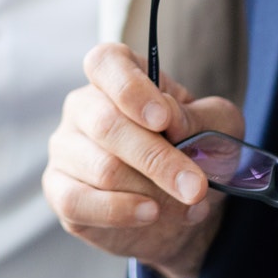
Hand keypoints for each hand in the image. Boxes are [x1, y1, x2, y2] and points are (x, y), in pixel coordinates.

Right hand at [45, 42, 241, 277]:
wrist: (187, 205)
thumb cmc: (199, 152)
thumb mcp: (217, 127)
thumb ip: (197, 117)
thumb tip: (169, 119)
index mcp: (117, 75)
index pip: (105, 63)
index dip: (130, 89)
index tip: (163, 119)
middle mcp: (83, 107)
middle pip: (107, 125)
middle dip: (157, 160)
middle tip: (195, 187)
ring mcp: (66, 149)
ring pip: (102, 169)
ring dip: (153, 192)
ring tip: (187, 205)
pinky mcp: (60, 192)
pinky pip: (77, 202)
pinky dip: (120, 211)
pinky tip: (150, 213)